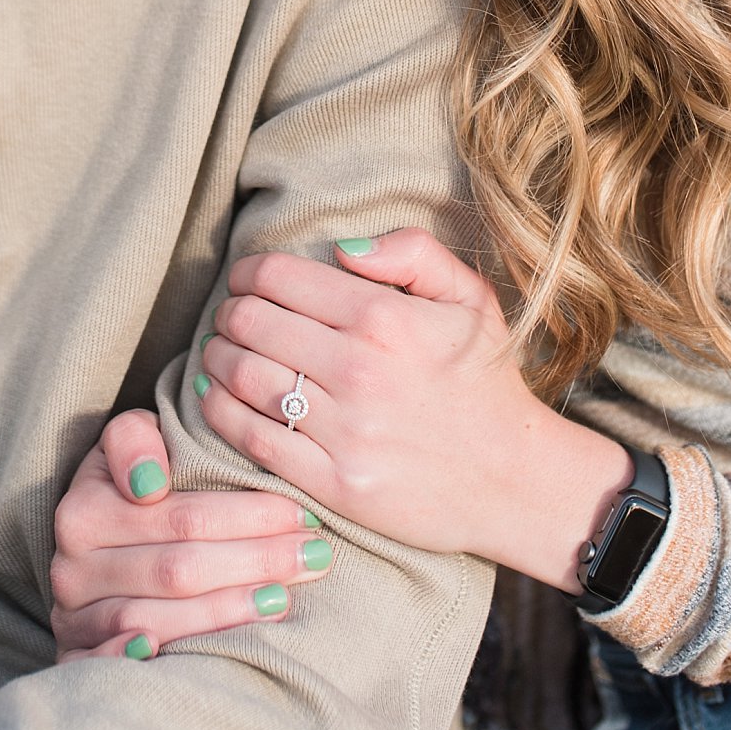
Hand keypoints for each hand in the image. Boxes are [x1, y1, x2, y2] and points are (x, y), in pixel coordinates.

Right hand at [50, 408, 332, 659]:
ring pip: (159, 620)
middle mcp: (71, 568)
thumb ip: (134, 440)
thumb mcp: (129, 447)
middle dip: (255, 562)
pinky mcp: (77, 661)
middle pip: (178, 570)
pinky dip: (164, 660)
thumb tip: (149, 484)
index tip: (300, 515)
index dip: (246, 517)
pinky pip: (122, 669)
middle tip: (315, 556)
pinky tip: (214, 653)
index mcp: (83, 510)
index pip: (180, 517)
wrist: (90, 554)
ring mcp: (73, 620)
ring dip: (229, 611)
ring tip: (285, 598)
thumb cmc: (131, 490)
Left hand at [196, 230, 632, 590]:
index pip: (278, 277)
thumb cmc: (485, 381)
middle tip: (230, 316)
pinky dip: (218, 411)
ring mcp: (345, 430)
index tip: (246, 280)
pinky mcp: (334, 482)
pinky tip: (215, 397)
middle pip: (250, 322)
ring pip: (241, 376)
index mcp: (385, 318)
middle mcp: (359, 369)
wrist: (516, 480)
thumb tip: (342, 247)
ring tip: (217, 352)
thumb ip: (412, 253)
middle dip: (229, 312)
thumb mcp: (470, 299)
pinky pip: (252, 437)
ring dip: (214, 357)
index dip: (248, 273)